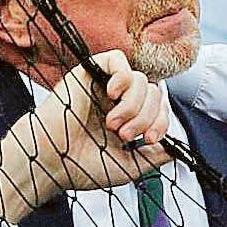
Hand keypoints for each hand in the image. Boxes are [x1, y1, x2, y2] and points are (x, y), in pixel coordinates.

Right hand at [0, 50, 173, 222]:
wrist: (50, 161)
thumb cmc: (79, 166)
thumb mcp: (127, 166)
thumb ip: (153, 158)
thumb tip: (175, 150)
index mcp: (125, 119)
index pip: (158, 108)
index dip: (161, 121)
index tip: (149, 140)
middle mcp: (116, 100)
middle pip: (153, 92)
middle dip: (147, 116)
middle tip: (125, 135)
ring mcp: (103, 86)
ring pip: (140, 79)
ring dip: (133, 105)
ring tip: (114, 124)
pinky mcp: (88, 73)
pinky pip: (117, 59)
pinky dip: (122, 77)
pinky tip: (112, 95)